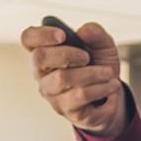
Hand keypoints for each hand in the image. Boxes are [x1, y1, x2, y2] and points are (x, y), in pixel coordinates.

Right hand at [20, 21, 128, 136]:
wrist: (112, 94)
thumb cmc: (100, 66)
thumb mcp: (103, 45)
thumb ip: (95, 34)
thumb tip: (83, 31)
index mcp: (47, 51)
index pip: (28, 38)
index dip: (41, 34)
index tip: (63, 35)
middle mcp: (42, 73)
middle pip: (39, 58)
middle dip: (66, 54)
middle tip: (87, 57)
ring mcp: (51, 93)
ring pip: (62, 78)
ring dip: (91, 73)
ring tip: (109, 73)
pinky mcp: (65, 109)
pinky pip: (80, 95)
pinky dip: (100, 87)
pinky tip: (112, 85)